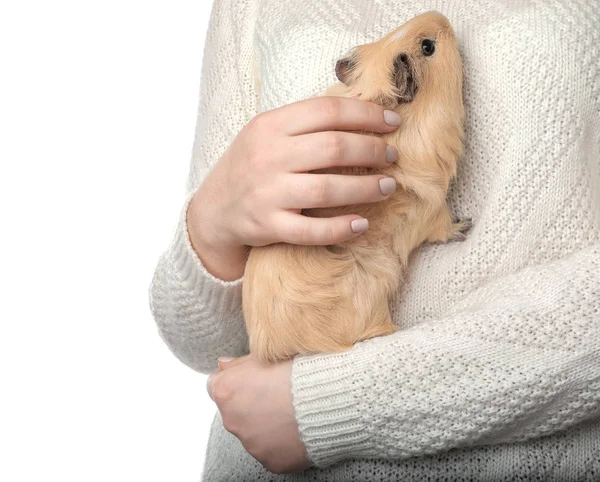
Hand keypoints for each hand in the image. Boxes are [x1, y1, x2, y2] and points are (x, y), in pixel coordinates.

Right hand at [187, 97, 401, 279]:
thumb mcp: (266, 134)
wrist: (213, 210)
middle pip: (333, 147)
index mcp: (269, 126)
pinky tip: (362, 224)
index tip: (393, 121)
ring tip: (387, 187)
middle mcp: (267, 156)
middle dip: (372, 150)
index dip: (366, 114)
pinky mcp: (268, 226)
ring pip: (328, 189)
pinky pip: (312, 230)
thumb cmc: (250, 167)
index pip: (327, 110)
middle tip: (392, 157)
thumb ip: (305, 124)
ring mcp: (267, 193)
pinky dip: (341, 228)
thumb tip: (363, 115)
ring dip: (365, 188)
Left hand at [206, 354, 312, 474]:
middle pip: (234, 412)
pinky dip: (281, 441)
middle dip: (251, 405)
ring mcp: (251, 444)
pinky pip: (271, 450)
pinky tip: (297, 428)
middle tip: (277, 396)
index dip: (237, 382)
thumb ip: (238, 363)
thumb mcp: (266, 354)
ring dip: (266, 424)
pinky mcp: (270, 461)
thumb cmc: (298, 370)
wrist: (329, 398)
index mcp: (227, 391)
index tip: (254, 381)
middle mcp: (232, 421)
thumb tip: (222, 365)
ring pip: (252, 433)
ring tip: (291, 412)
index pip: (217, 387)